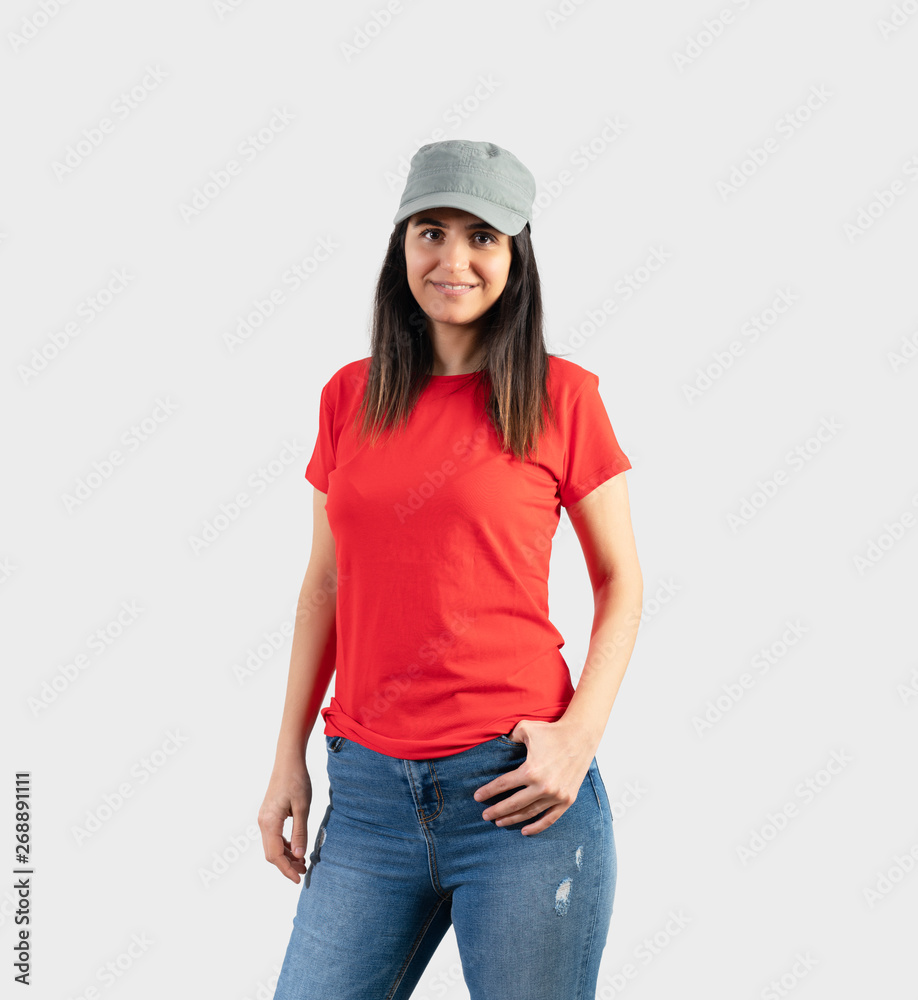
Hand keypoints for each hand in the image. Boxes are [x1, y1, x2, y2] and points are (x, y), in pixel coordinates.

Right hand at [257, 755, 312, 882]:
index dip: (286, 869)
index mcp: (269, 822)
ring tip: (303, 861)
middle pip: (271, 853)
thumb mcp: (302, 807)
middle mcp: (263, 822)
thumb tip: (300, 855)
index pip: (275, 855)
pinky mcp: (268, 814)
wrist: (288, 761)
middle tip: (304, 870)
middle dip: (286, 865)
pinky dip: (284, 845)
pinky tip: (297, 847)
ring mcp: (264, 818)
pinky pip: (274, 836)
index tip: (299, 879)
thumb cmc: (296, 780)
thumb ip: (300, 832)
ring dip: (286, 856)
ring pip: (272, 846)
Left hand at [473, 719, 595, 835]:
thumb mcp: (525, 728)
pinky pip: (549, 819)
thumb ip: (509, 737)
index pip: (503, 785)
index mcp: (530, 770)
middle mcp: (542, 786)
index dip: (488, 792)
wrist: (580, 736)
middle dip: (496, 811)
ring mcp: (556, 795)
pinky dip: (536, 826)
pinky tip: (524, 830)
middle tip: (485, 816)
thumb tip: (499, 744)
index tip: (477, 797)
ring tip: (499, 822)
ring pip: (529, 813)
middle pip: (513, 804)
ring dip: (512, 819)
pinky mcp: (567, 800)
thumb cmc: (551, 731)